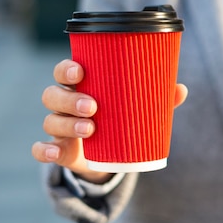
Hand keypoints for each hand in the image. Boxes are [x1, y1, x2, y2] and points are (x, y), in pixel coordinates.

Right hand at [31, 59, 187, 182]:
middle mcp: (64, 103)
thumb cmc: (121, 118)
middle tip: (93, 106)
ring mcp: (59, 127)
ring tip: (91, 129)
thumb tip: (181, 89)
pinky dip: (44, 151)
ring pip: (50, 121)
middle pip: (52, 95)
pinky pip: (41, 149)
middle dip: (70, 99)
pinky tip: (55, 152)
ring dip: (67, 124)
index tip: (81, 71)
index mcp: (81, 85)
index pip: (64, 71)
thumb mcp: (137, 108)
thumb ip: (158, 99)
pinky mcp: (58, 149)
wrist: (109, 153)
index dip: (67, 69)